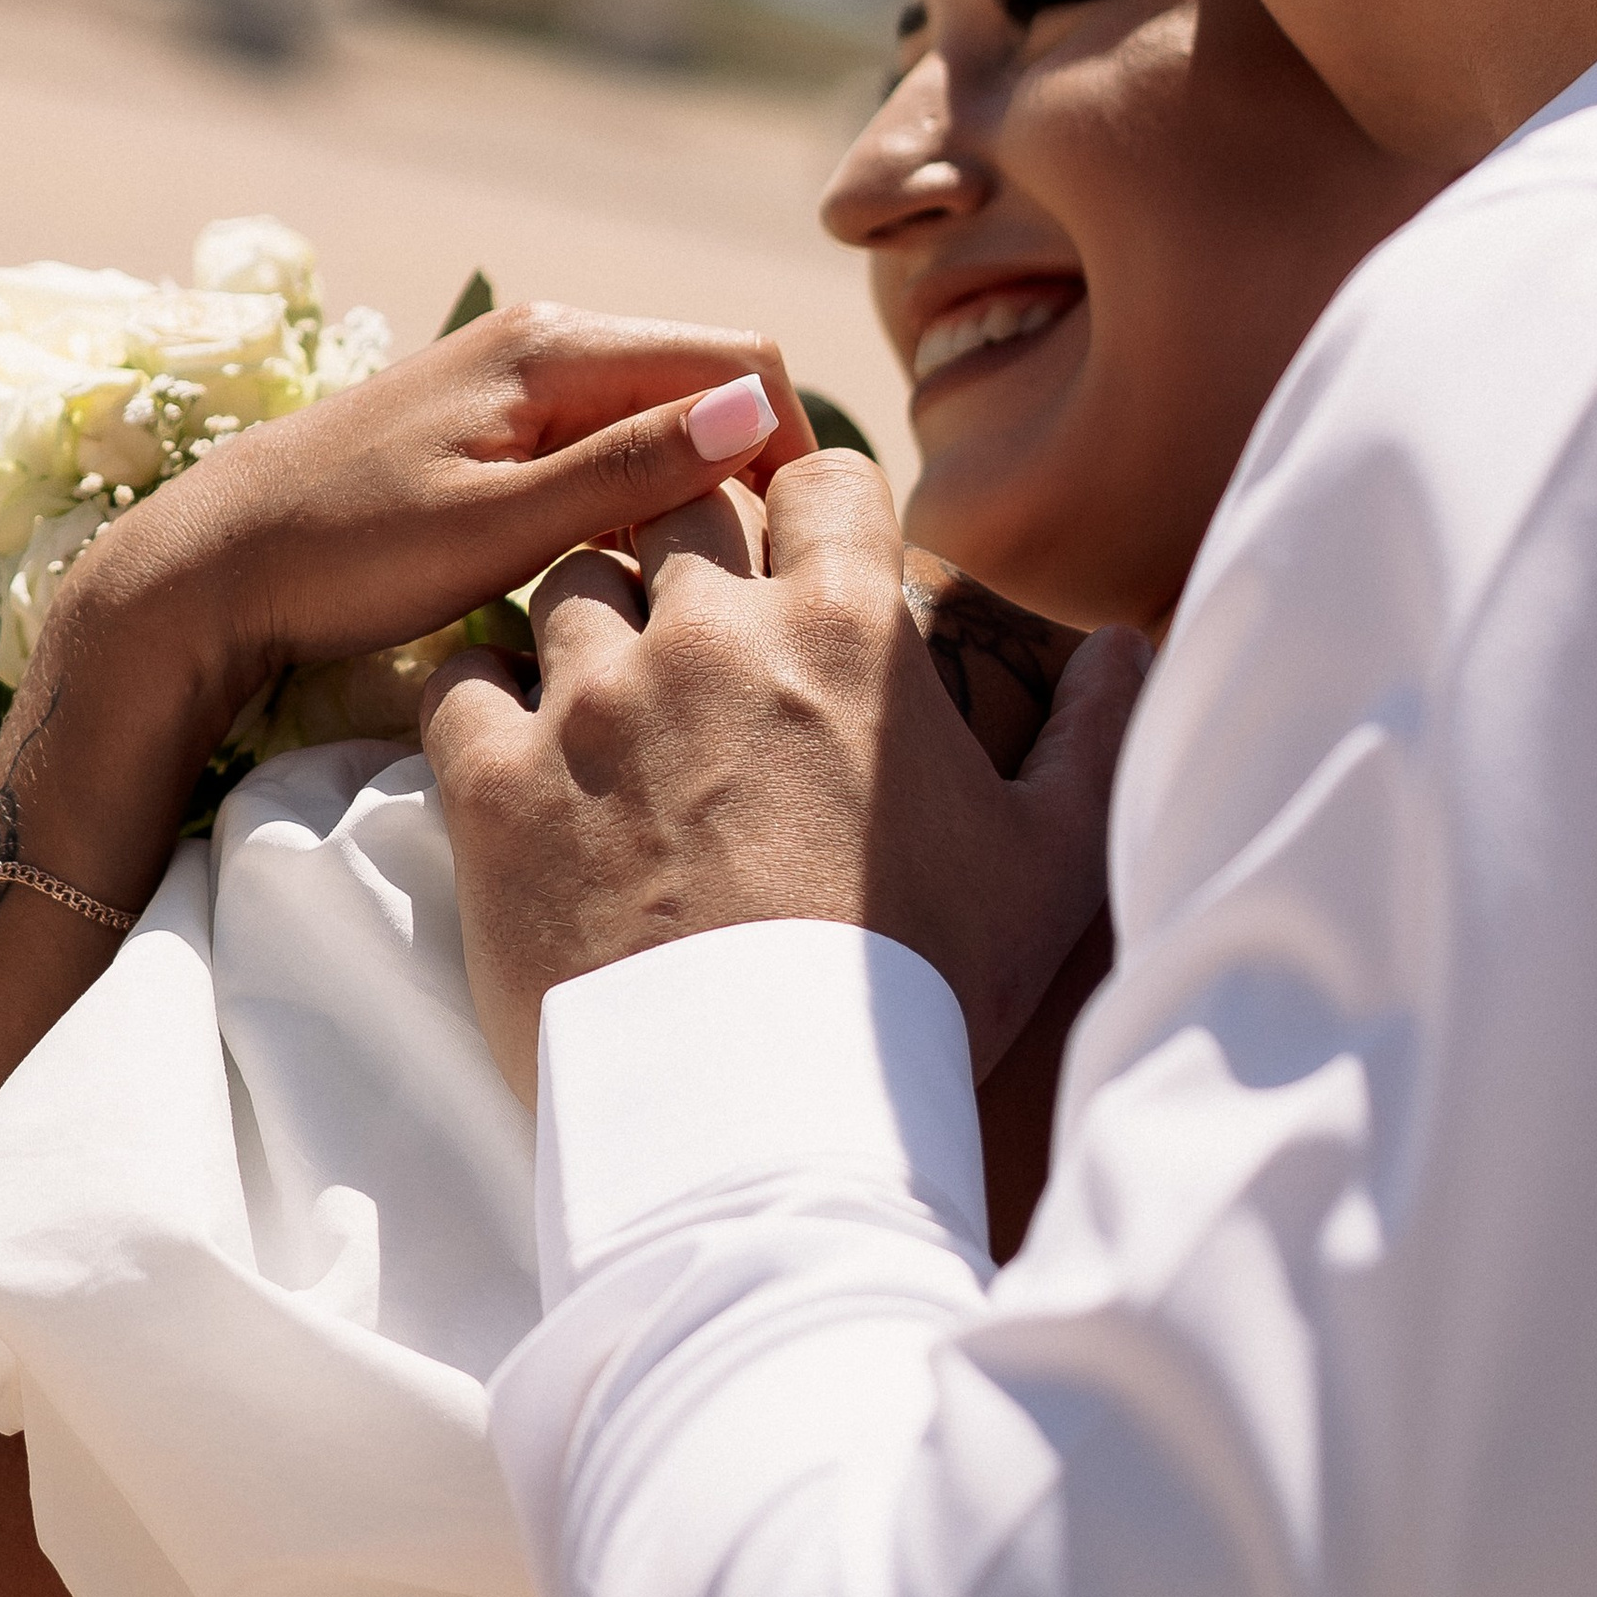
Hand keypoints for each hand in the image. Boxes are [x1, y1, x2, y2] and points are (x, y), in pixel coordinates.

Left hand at [52, 300, 817, 746]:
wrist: (209, 564)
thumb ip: (626, 470)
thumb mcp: (497, 527)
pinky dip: (639, 491)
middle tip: (758, 585)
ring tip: (697, 587)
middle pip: (709, 380)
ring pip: (661, 413)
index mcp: (556, 345)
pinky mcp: (491, 419)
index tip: (798, 552)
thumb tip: (755, 414)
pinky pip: (607, 437)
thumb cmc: (343, 554)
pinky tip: (627, 569)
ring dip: (697, 485)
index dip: (792, 449)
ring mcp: (515, 373)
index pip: (741, 361)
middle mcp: (545, 335)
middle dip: (754, 468)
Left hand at [420, 453, 1148, 1099]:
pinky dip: (484, 699)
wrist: (768, 1121)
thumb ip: (1096, 732)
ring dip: (590, 621)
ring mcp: (593, 700)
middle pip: (681, 509)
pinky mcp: (496, 781)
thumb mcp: (1049, 861)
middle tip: (702, 639)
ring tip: (611, 699)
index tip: (802, 565)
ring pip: (566, 579)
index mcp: (846, 627)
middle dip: (693, 552)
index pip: (819, 475)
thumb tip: (1135, 647)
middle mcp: (712, 632)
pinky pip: (461, 680)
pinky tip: (519, 750)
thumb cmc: (923, 988)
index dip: (812, 512)